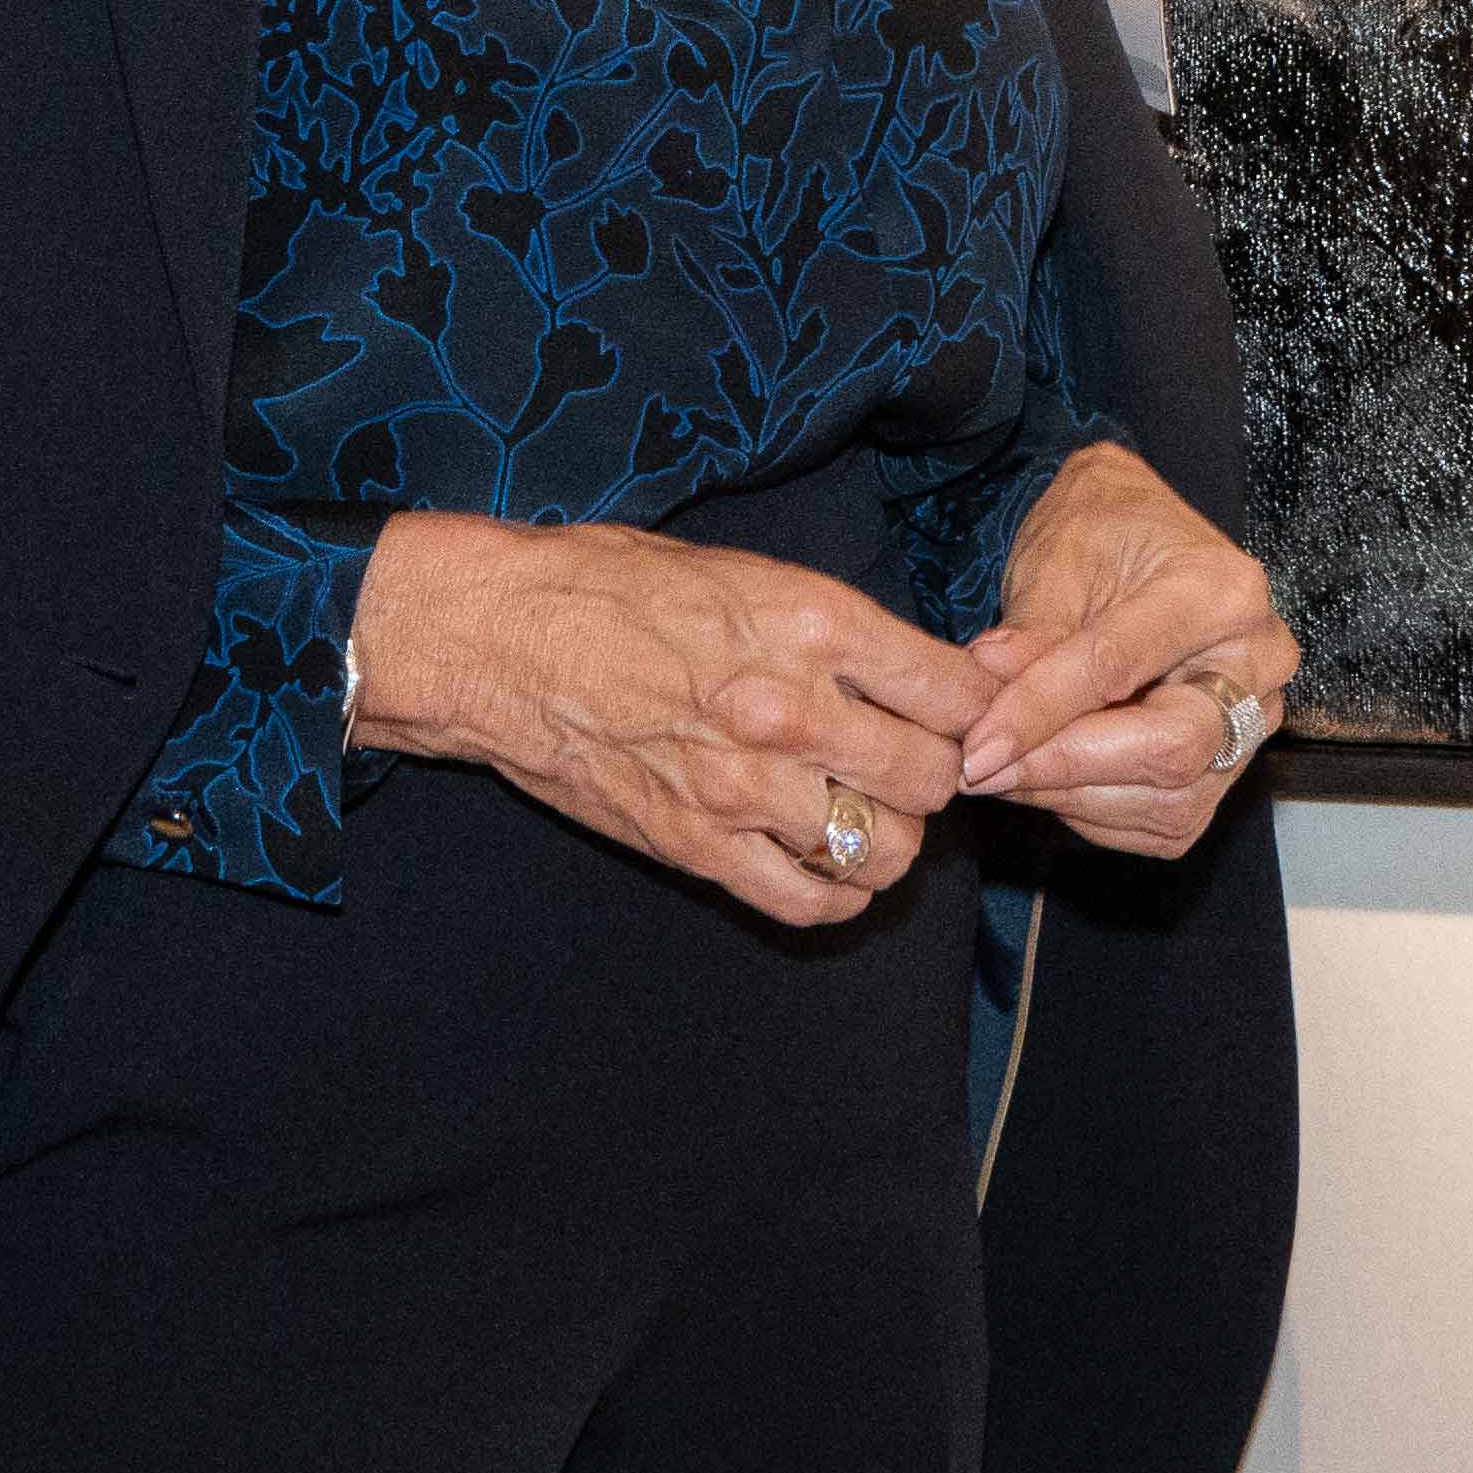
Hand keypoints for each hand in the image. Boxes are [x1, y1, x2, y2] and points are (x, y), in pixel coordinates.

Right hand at [346, 513, 987, 928]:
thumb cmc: (613, 587)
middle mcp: (790, 708)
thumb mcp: (744, 572)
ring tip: (862, 810)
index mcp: (810, 623)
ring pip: (883, 848)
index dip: (973, 707)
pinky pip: (810, 900)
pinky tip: (827, 862)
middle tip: (908, 763)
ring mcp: (743, 786)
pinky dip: (838, 893)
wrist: (499, 640)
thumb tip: (927, 671)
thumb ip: (838, 628)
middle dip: (935, 774)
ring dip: (887, 835)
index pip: (954, 691)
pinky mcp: (698, 846)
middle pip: (932, 778)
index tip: (960, 711)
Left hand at [952, 441, 1295, 857]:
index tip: (978, 746)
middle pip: (1171, 749)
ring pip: (1170, 799)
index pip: (1119, 667)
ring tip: (1005, 767)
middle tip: (984, 769)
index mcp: (1223, 591)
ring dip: (1072, 796)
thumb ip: (1032, 627)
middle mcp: (1258, 663)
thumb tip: (989, 677)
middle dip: (1067, 767)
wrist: (1139, 539)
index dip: (1041, 711)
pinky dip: (1097, 811)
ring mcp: (1254, 721)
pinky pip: (1166, 821)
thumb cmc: (1102, 534)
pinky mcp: (1231, 767)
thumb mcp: (1058, 557)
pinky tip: (1051, 775)